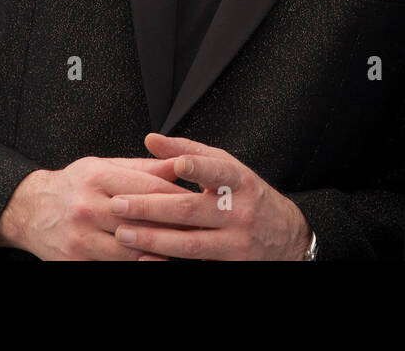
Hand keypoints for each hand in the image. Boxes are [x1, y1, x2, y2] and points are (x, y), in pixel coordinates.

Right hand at [0, 156, 190, 259]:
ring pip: (131, 249)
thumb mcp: (104, 166)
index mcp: (98, 178)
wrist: (31, 210)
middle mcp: (88, 207)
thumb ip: (144, 168)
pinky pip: (113, 266)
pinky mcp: (76, 261)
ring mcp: (81, 238)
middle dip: (174, 225)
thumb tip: (181, 165)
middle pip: (142, 219)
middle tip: (201, 229)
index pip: (148, 188)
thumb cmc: (74, 185)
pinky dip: (138, 263)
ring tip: (184, 248)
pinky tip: (155, 260)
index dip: (178, 196)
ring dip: (160, 250)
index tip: (200, 201)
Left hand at [109, 133, 312, 260]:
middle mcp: (241, 212)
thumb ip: (191, 153)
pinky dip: (166, 263)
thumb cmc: (248, 196)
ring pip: (190, 243)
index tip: (176, 165)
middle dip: (152, 208)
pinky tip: (143, 259)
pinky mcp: (230, 265)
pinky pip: (195, 265)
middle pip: (192, 210)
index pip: (219, 172)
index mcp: (240, 182)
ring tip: (123, 233)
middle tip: (119, 205)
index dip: (198, 167)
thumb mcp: (230, 169)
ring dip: (153, 239)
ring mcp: (236, 243)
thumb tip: (152, 139)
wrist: (286, 238)